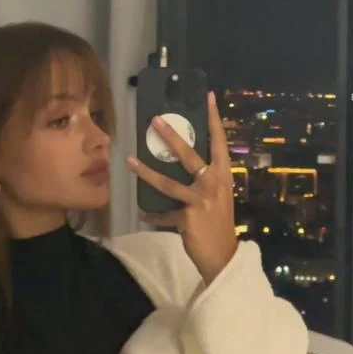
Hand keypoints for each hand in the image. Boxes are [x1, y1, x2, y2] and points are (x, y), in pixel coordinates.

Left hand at [126, 91, 237, 284]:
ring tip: (129, 161)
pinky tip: (142, 213)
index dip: (214, 119)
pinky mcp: (187, 217)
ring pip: (168, 182)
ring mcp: (200, 200)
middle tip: (154, 120)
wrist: (223, 256)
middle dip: (170, 136)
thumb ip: (204, 181)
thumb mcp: (217, 197)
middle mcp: (213, 183)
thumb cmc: (219, 224)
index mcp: (222, 176)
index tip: (210, 96)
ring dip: (146, 172)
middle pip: (189, 155)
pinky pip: (164, 214)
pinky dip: (153, 215)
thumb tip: (184, 164)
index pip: (219, 142)